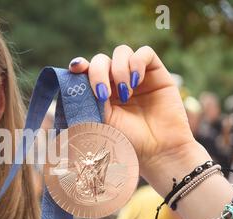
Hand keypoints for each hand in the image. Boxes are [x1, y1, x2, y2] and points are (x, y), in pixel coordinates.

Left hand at [68, 45, 204, 181]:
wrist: (157, 151)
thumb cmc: (126, 141)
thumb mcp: (99, 120)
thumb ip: (87, 99)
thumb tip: (75, 77)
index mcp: (98, 94)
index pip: (86, 71)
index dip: (79, 65)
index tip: (76, 69)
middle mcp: (116, 83)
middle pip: (101, 60)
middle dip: (98, 73)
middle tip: (103, 95)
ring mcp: (135, 77)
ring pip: (121, 52)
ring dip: (118, 70)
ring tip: (125, 94)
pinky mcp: (156, 73)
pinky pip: (144, 53)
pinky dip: (137, 63)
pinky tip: (136, 82)